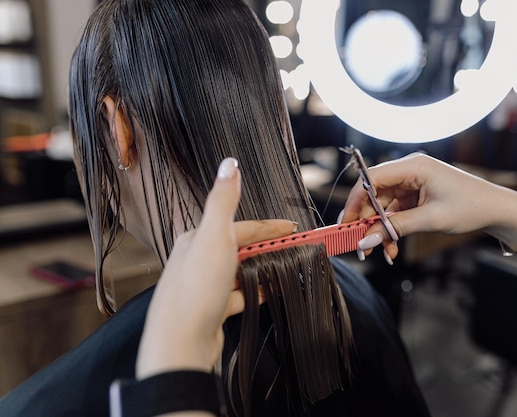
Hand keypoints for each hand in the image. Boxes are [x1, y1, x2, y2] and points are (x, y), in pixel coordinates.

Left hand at [136, 158, 295, 378]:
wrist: (180, 343)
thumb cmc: (195, 289)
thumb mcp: (214, 236)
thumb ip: (223, 200)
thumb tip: (229, 164)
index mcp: (196, 239)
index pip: (240, 227)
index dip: (269, 228)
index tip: (293, 229)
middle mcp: (197, 260)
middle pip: (240, 248)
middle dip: (268, 247)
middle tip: (295, 249)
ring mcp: (204, 287)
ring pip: (240, 272)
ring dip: (263, 269)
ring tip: (287, 269)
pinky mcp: (211, 310)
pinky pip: (239, 296)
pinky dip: (256, 292)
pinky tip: (270, 292)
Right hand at [342, 152, 516, 260]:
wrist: (497, 210)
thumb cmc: (471, 207)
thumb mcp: (431, 219)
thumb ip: (395, 228)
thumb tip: (367, 239)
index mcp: (414, 166)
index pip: (372, 178)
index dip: (355, 200)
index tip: (346, 222)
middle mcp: (410, 171)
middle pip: (374, 194)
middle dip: (367, 220)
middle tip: (361, 243)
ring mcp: (413, 183)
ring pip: (383, 207)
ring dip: (380, 230)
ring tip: (382, 251)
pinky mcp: (416, 195)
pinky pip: (395, 212)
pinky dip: (391, 229)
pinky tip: (392, 247)